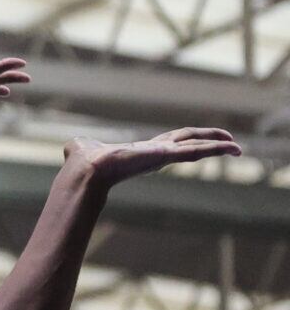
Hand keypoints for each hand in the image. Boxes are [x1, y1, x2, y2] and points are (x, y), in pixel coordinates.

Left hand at [64, 128, 240, 186]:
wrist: (86, 170)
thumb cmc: (82, 162)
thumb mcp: (83, 148)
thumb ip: (82, 146)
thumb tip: (72, 148)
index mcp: (141, 151)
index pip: (168, 142)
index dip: (184, 140)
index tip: (197, 139)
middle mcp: (155, 154)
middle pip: (188, 143)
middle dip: (208, 142)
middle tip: (229, 143)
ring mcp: (162, 156)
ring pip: (196, 149)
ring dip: (217, 147)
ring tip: (238, 148)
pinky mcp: (165, 156)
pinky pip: (196, 151)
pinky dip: (215, 149)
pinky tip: (233, 147)